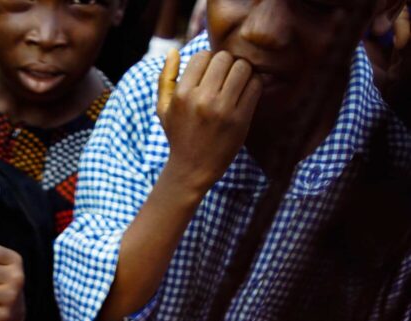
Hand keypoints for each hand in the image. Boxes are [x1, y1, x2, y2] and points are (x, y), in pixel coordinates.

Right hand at [157, 49, 261, 196]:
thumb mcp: (164, 110)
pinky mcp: (240, 119)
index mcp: (182, 95)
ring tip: (237, 85)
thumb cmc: (179, 136)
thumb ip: (166, 79)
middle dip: (227, 65)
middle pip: (225, 58)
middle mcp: (202, 100)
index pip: (203, 56)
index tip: (209, 76)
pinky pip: (255, 85)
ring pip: (243, 67)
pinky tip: (245, 95)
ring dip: (243, 73)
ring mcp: (222, 109)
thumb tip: (173, 51)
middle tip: (225, 80)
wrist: (191, 170)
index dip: (208, 62)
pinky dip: (254, 85)